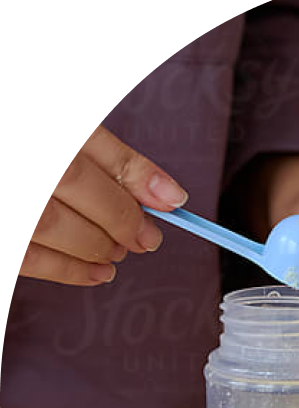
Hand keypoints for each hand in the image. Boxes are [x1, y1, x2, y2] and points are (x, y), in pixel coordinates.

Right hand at [22, 125, 187, 285]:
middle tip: (145, 237)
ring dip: (95, 245)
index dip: (137, 178)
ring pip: (47, 223)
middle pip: (71, 182)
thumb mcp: (73, 139)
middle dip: (119, 216)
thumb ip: (113, 160)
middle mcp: (26, 168)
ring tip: (118, 253)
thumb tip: (170, 196)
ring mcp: (7, 204)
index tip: (173, 203)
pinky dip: (67, 270)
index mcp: (49, 134)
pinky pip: (26, 258)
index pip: (92, 149)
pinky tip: (97, 273)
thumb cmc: (25, 138)